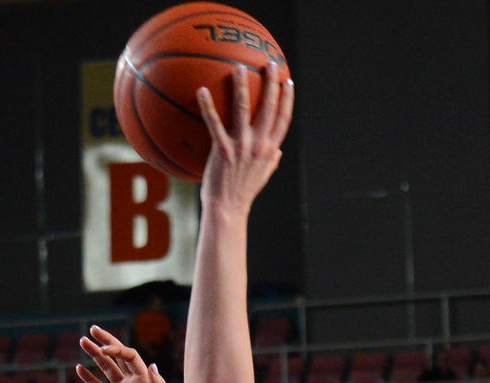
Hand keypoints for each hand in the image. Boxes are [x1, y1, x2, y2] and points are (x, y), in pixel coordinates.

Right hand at [76, 327, 176, 382]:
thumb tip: (151, 365)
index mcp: (145, 380)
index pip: (130, 356)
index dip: (117, 350)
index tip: (103, 350)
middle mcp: (134, 382)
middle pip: (117, 356)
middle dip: (106, 342)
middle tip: (92, 329)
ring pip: (106, 368)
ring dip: (95, 355)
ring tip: (83, 342)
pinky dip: (89, 378)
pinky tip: (79, 368)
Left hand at [193, 66, 291, 216]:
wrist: (227, 210)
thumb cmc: (242, 193)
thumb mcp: (262, 176)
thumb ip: (271, 161)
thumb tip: (278, 151)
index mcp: (269, 150)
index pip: (283, 119)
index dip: (287, 99)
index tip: (288, 82)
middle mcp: (258, 145)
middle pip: (269, 108)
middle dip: (271, 84)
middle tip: (270, 64)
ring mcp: (241, 147)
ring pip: (243, 109)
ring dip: (242, 87)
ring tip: (239, 68)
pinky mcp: (222, 151)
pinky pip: (214, 123)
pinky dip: (208, 106)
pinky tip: (201, 90)